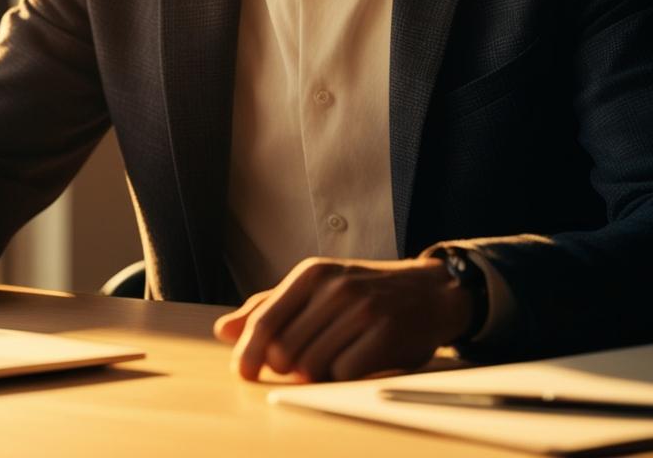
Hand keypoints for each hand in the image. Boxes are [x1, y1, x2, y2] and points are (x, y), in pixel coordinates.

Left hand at [213, 256, 473, 382]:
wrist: (429, 292)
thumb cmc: (364, 293)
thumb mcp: (316, 289)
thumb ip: (270, 308)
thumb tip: (223, 331)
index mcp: (310, 274)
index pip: (264, 320)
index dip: (248, 353)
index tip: (243, 373)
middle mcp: (333, 287)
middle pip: (284, 350)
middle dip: (287, 367)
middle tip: (302, 363)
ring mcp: (360, 309)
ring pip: (312, 366)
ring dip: (315, 375)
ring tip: (331, 359)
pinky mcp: (385, 333)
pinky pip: (344, 374)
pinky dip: (342, 379)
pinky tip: (353, 364)